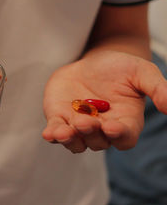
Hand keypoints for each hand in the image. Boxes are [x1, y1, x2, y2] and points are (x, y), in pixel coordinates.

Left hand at [42, 50, 166, 152]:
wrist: (92, 62)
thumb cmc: (120, 68)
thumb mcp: (141, 72)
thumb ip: (158, 88)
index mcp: (125, 122)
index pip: (125, 137)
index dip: (119, 135)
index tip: (112, 127)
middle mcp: (102, 129)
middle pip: (98, 141)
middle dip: (91, 133)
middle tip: (84, 121)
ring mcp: (79, 126)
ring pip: (76, 142)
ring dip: (70, 139)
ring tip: (64, 131)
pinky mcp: (60, 118)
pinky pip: (56, 131)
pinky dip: (53, 135)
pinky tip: (48, 134)